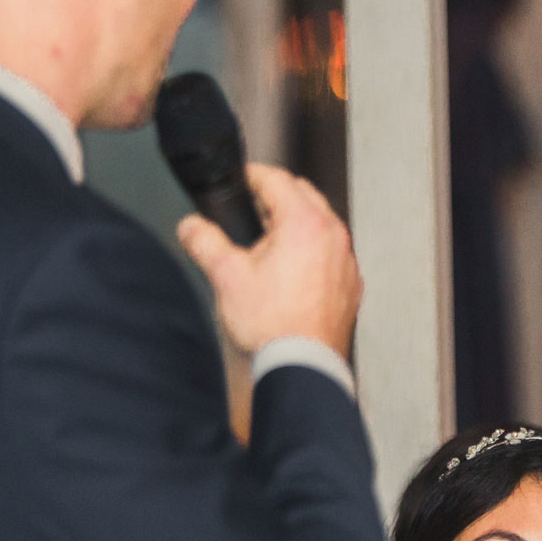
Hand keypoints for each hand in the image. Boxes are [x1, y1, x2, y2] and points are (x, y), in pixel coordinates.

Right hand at [177, 164, 360, 358]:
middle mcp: (333, 236)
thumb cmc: (274, 326)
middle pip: (303, 195)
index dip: (252, 176)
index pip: (277, 179)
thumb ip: (204, 242)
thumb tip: (191, 227)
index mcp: (304, 223)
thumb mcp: (226, 276)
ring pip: (321, 223)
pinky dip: (313, 250)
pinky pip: (332, 252)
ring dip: (296, 222)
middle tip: (251, 209)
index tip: (241, 181)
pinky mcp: (350, 283)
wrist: (303, 364)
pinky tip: (292, 270)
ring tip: (269, 243)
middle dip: (276, 195)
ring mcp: (346, 260)